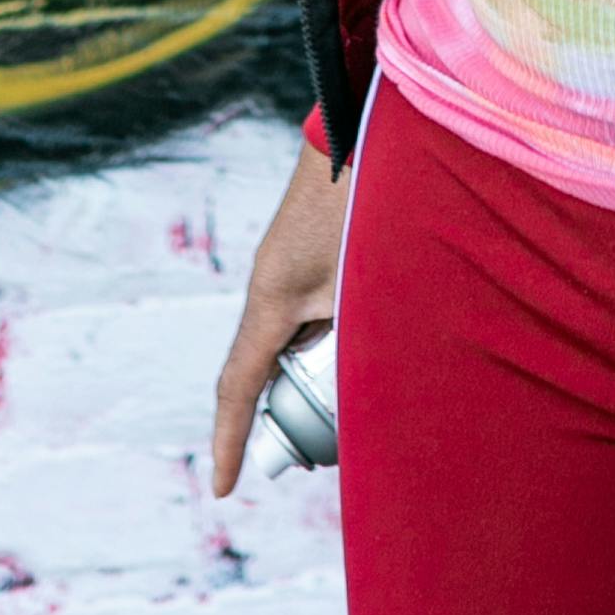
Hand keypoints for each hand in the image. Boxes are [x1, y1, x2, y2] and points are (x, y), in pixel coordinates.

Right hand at [212, 135, 355, 491]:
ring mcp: (291, 277)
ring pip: (297, 348)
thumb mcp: (368, 279)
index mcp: (270, 301)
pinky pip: (313, 321)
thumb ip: (371, 334)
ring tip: (371, 397)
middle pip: (270, 374)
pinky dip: (335, 346)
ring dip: (324, 377)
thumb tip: (388, 394)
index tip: (225, 488)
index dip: (230, 440)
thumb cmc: (363, 197)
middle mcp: (272, 292)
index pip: (238, 386)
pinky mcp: (314, 264)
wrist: (355, 126)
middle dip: (296, 416)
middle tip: (334, 450)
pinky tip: (377, 348)